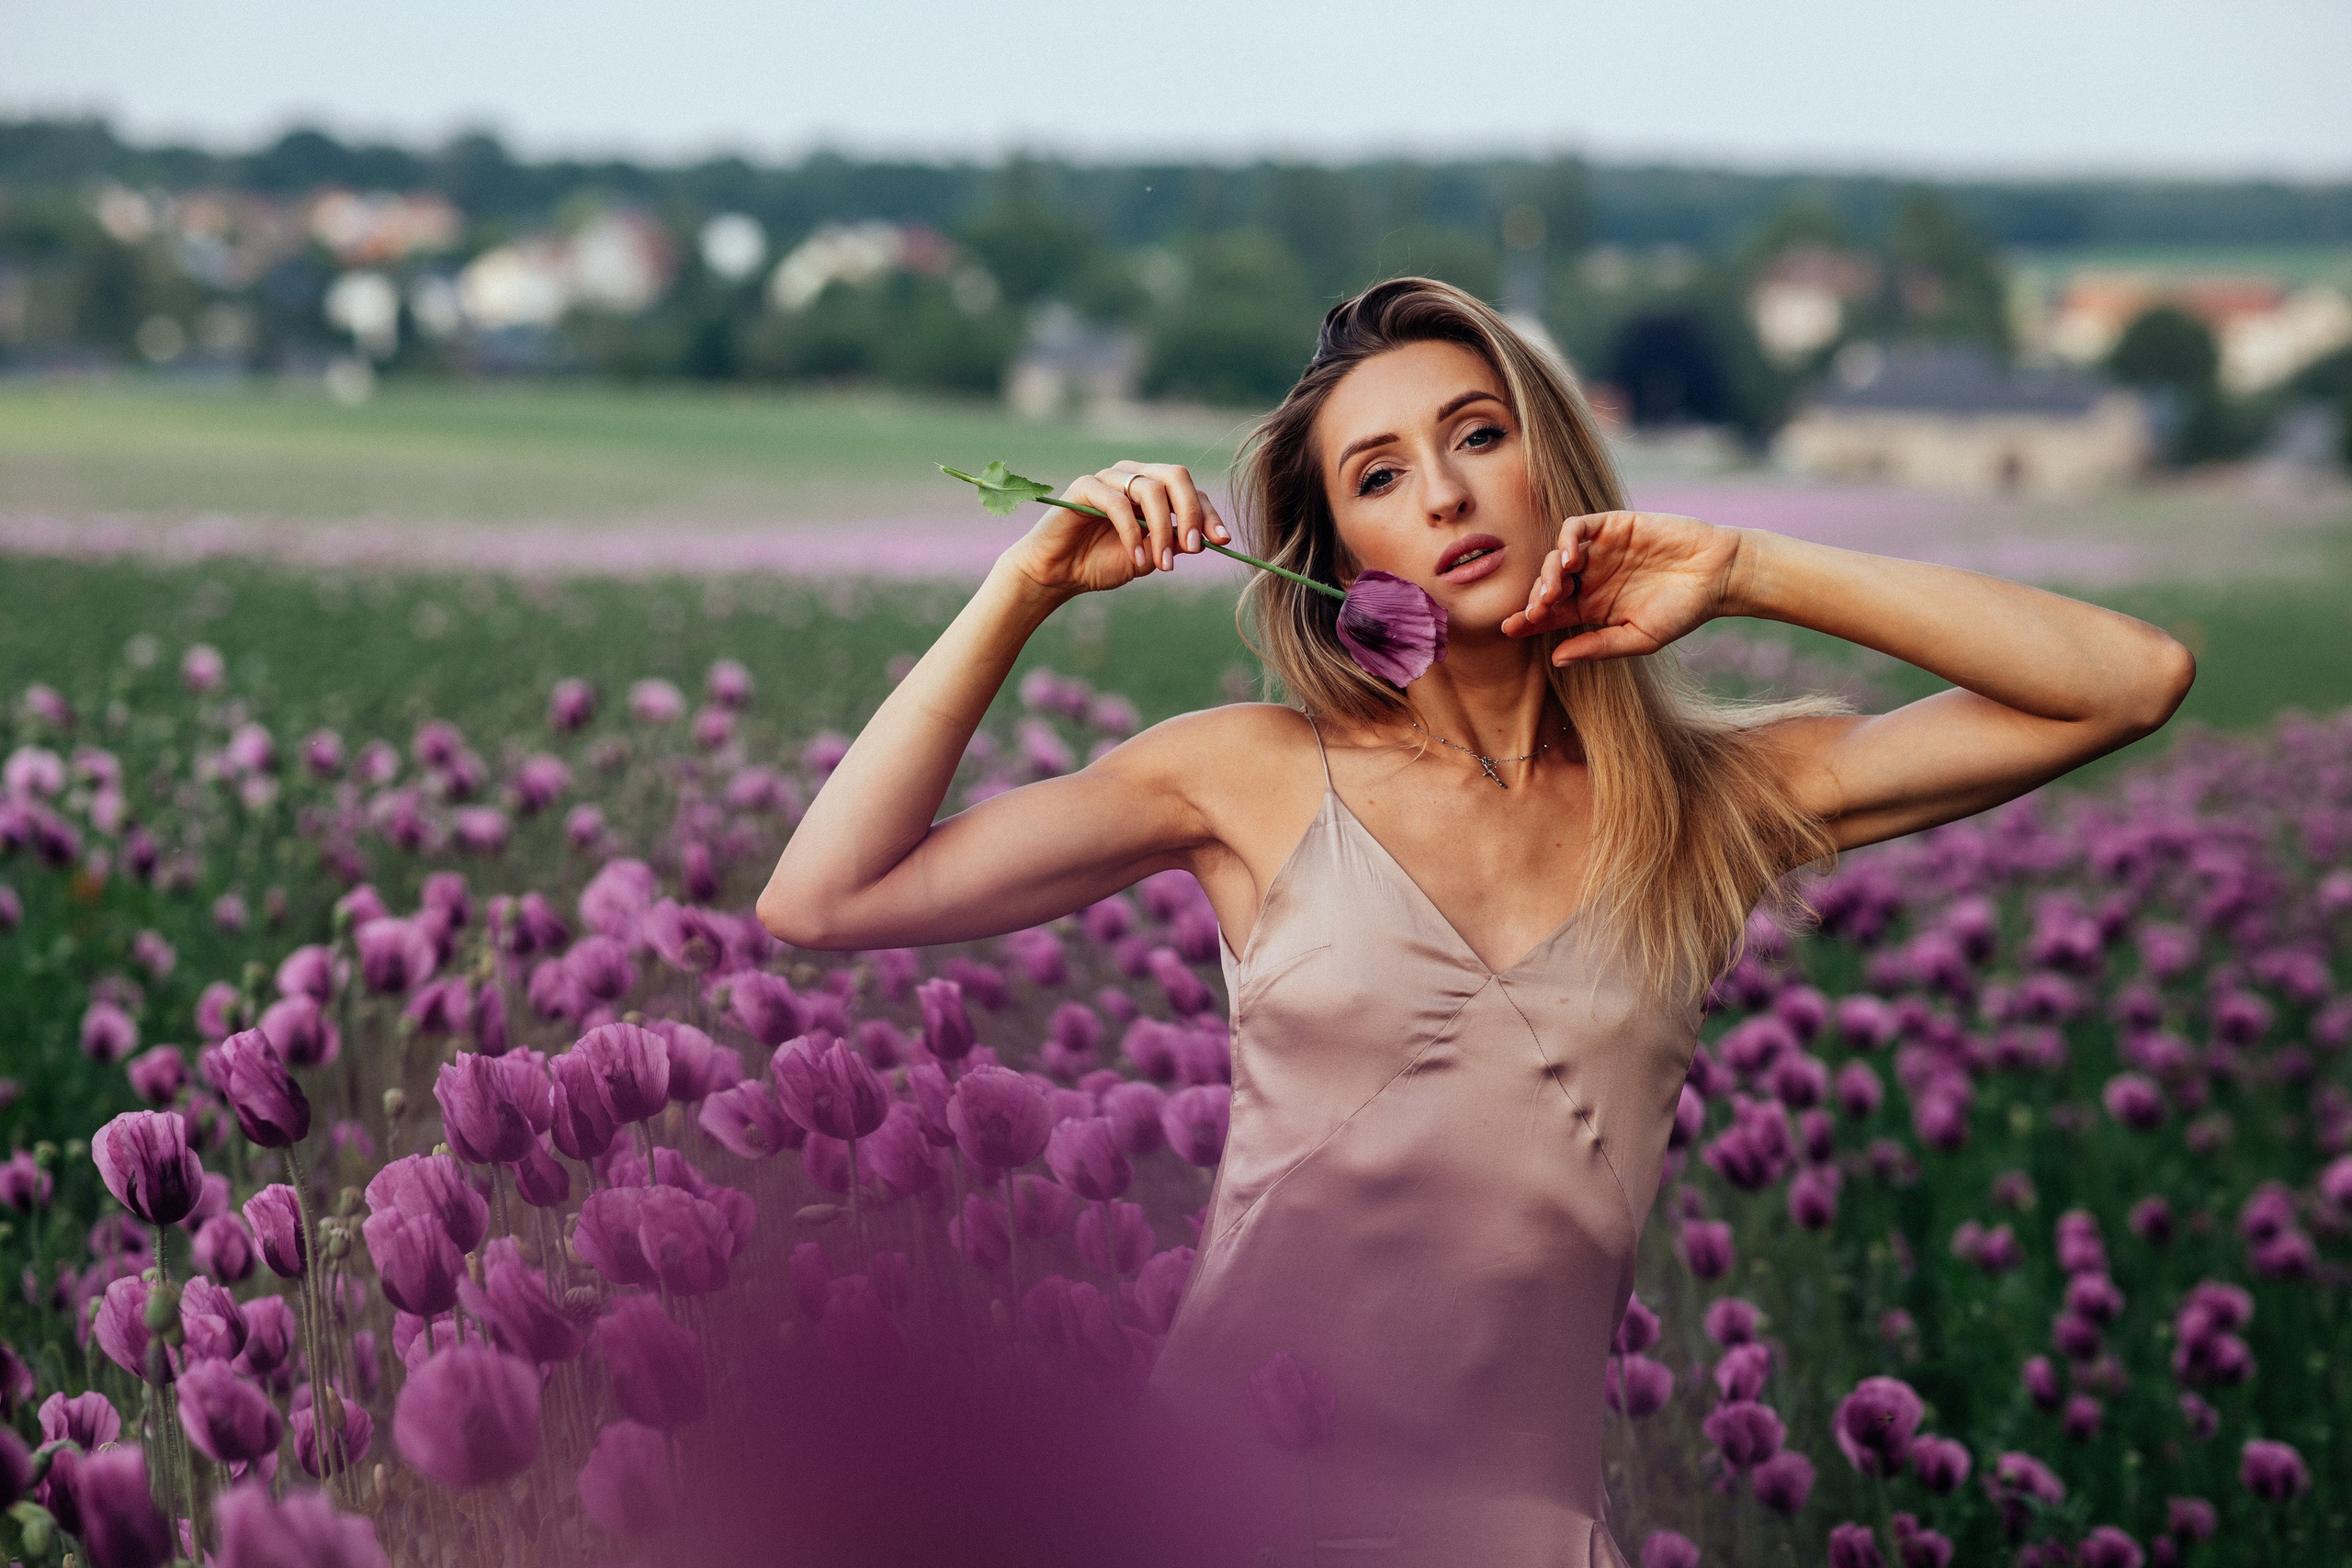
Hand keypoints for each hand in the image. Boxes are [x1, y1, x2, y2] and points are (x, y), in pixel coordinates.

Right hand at [999, 462, 1233, 596]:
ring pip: (1150, 489)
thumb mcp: (1149, 558)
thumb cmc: (1102, 563)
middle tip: (1193, 547)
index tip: (1223, 541)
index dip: (1209, 513)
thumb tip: (1205, 539)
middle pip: (1175, 476)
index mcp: (1153, 489)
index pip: (1190, 491)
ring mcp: (1109, 478)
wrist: (1058, 574)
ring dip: (1161, 530)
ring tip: (1162, 565)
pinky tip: (1137, 560)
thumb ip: (1173, 544)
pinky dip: (1132, 533)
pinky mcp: (1085, 487)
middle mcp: (1133, 476)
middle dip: (1191, 511)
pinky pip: (1118, 503)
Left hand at [1501, 510, 1743, 662]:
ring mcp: (1599, 552)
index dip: (1527, 620)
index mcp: (1591, 608)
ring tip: (1553, 591)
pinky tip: (1570, 560)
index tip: (1510, 628)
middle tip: (1536, 610)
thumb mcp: (1638, 637)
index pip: (1549, 614)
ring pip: (1556, 557)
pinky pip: (1577, 527)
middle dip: (1536, 599)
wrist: (1719, 574)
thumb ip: (1598, 646)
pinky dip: (1567, 541)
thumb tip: (1555, 660)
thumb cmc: (1683, 611)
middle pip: (1547, 585)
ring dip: (1548, 573)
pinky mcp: (1612, 526)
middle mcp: (1589, 579)